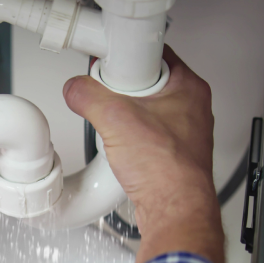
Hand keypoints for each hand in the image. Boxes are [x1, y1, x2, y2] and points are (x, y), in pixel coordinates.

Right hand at [63, 46, 224, 262]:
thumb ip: (89, 96)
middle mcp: (188, 108)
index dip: (125, 55)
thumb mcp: (116, 120)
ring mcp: (180, 132)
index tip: (105, 63)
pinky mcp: (168, 153)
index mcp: (188, 87)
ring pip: (142, 111)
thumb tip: (75, 89)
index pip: (152, 52)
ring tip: (112, 128)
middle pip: (143, 83)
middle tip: (106, 100)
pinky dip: (127, 140)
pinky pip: (142, 136)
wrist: (174, 210)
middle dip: (118, 91)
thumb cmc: (168, 170)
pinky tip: (120, 149)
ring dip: (121, 118)